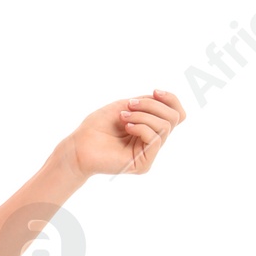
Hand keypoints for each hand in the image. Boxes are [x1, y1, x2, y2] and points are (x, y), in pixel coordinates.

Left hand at [66, 89, 185, 178]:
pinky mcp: (143, 164)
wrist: (79, 145)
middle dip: (152, 105)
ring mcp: (149, 154)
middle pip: (173, 118)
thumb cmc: (98, 126)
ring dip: (143, 115)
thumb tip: (166, 101)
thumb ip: (149, 104)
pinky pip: (155, 139)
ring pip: (165, 127)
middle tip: (129, 105)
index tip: (154, 91)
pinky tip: (126, 128)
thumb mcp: (126, 106)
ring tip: (123, 117)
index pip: (177, 114)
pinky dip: (141, 127)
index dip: (171, 99)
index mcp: (150, 127)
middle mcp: (152, 141)